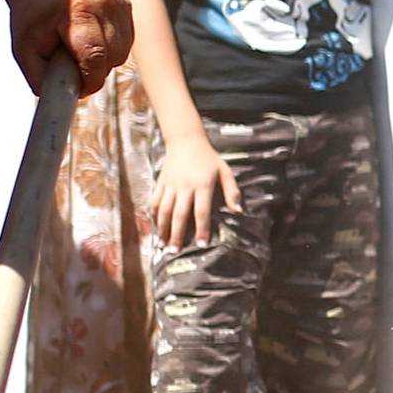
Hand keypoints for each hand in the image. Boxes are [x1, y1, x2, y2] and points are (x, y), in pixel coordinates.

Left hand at [5, 0, 133, 96]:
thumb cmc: (31, 18)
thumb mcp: (24, 50)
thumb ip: (40, 78)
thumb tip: (64, 100)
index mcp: (79, 10)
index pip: (95, 58)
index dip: (87, 81)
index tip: (74, 86)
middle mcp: (104, 2)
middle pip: (111, 59)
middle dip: (93, 71)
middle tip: (69, 64)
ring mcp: (118, 2)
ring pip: (121, 54)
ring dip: (102, 61)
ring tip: (78, 47)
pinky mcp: (125, 5)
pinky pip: (125, 44)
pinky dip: (110, 49)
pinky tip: (91, 38)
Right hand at [154, 132, 241, 248]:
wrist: (186, 140)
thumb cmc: (208, 158)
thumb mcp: (225, 171)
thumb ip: (232, 191)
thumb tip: (238, 211)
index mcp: (202, 185)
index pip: (201, 211)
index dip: (201, 229)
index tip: (201, 244)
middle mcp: (185, 186)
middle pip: (180, 215)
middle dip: (177, 235)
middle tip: (175, 252)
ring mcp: (170, 185)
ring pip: (164, 210)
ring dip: (163, 229)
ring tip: (163, 245)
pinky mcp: (160, 183)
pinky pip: (155, 201)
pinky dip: (154, 215)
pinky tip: (155, 227)